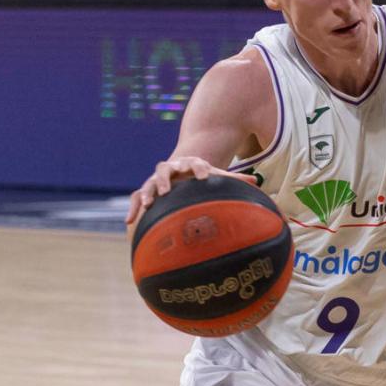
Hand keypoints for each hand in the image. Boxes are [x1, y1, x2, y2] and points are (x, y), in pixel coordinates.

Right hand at [126, 157, 259, 234]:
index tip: (202, 178)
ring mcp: (158, 179)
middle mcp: (172, 169)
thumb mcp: (217, 177)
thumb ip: (234, 179)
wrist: (184, 171)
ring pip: (149, 183)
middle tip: (166, 191)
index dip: (197, 169)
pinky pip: (137, 197)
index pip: (194, 163)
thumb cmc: (204, 177)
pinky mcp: (148, 190)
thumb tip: (255, 181)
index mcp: (191, 164)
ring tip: (148, 205)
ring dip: (148, 193)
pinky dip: (134, 208)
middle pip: (164, 169)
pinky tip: (130, 221)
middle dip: (165, 180)